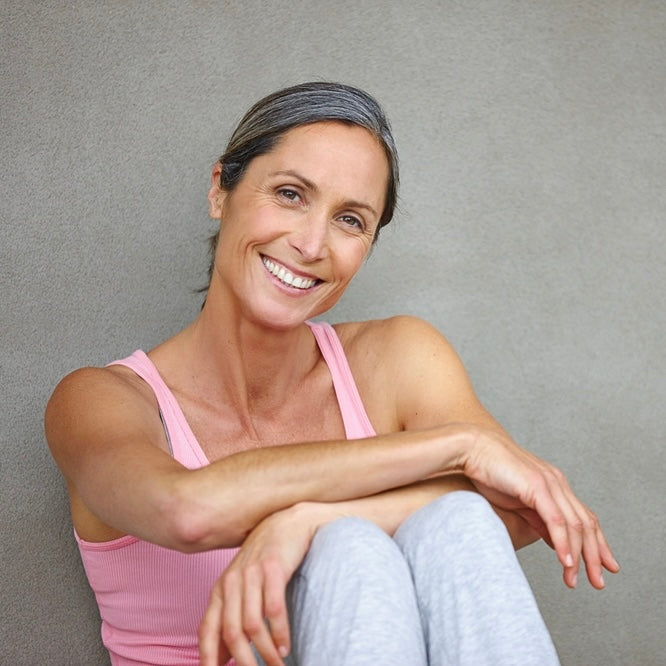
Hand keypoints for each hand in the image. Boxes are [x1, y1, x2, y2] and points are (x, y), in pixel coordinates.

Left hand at [198, 503, 321, 665]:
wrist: (289, 522)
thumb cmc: (266, 556)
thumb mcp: (243, 584)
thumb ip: (231, 615)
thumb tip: (221, 656)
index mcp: (221, 588)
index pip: (208, 630)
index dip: (208, 657)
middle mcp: (232, 581)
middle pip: (231, 632)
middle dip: (244, 661)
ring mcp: (252, 574)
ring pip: (252, 625)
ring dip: (265, 652)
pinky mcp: (274, 568)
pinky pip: (274, 608)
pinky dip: (279, 632)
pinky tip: (286, 646)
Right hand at [463, 426, 619, 588]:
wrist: (471, 448)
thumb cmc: (488, 472)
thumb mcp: (518, 500)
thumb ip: (538, 517)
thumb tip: (553, 539)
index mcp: (554, 484)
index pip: (585, 517)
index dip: (598, 543)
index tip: (605, 566)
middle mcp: (557, 482)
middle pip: (586, 523)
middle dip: (595, 555)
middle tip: (598, 582)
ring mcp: (549, 483)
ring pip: (574, 525)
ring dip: (579, 555)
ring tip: (575, 579)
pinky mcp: (537, 486)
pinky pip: (555, 520)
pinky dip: (563, 542)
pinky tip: (565, 561)